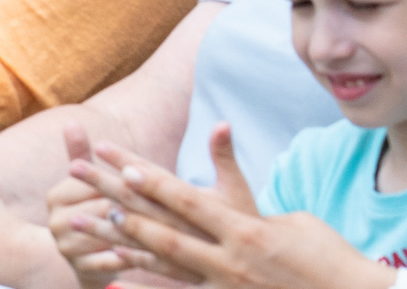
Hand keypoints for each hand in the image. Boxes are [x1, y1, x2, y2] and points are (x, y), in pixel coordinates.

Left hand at [54, 126, 392, 288]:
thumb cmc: (325, 257)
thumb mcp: (286, 214)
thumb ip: (240, 179)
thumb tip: (220, 133)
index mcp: (243, 228)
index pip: (185, 197)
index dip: (148, 179)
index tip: (115, 160)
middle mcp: (225, 258)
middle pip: (159, 225)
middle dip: (117, 200)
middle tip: (80, 179)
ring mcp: (223, 286)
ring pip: (160, 262)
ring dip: (120, 242)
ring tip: (85, 226)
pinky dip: (144, 284)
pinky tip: (112, 277)